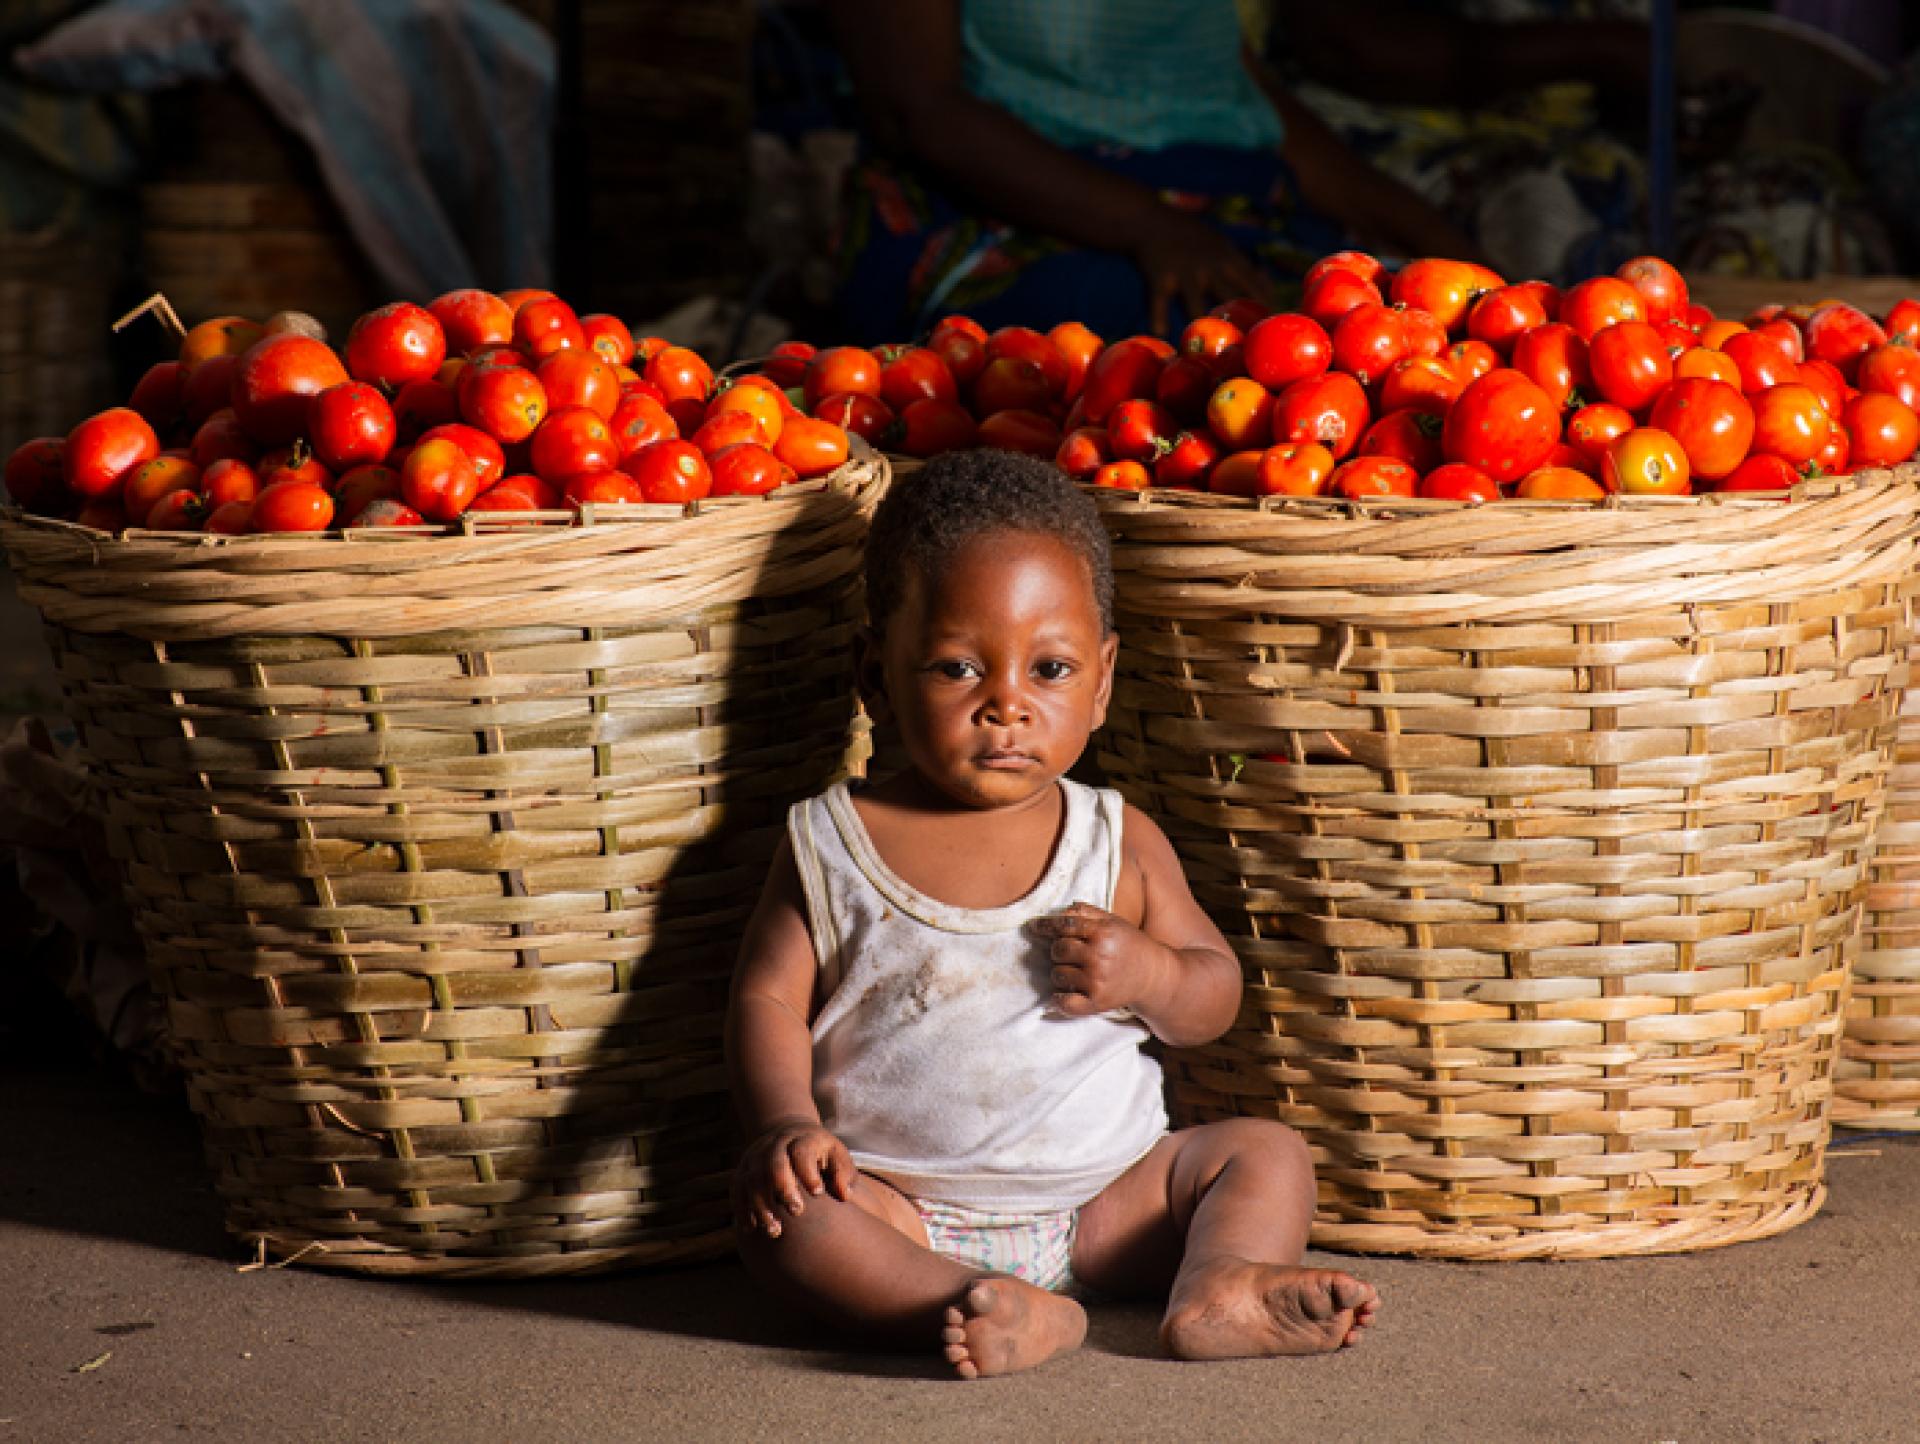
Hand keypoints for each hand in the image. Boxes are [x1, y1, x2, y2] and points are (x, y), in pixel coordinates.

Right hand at [732, 1118, 854, 1238]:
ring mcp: (756, 1156)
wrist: (789, 1132)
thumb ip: (844, 1173)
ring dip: (761, 1206)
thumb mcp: (837, 1155)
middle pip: (774, 1164)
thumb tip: (845, 1195)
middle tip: (797, 1212)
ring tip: (775, 1231)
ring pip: (752, 1179)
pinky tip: (751, 1228)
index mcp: (803, 1139)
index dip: (808, 1172)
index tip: (818, 1192)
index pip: (802, 1152)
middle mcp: (776, 1144)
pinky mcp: (743, 1169)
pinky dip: (742, 1208)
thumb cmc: (820, 1153)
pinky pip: (737, 1188)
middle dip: (784, 1189)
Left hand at [1029, 901, 1170, 1017]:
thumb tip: (1056, 913)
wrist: (1154, 975)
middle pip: (1057, 950)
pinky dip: (1058, 1000)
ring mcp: (1097, 981)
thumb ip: (1085, 912)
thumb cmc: (1128, 944)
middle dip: (1059, 950)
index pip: (1063, 925)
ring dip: (1060, 973)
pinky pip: (1065, 1003)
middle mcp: (1099, 956)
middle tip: (1071, 953)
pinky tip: (1061, 994)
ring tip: (1075, 971)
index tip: (1033, 927)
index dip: (1045, 926)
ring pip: (1057, 975)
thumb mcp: (1112, 921)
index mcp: (1103, 932)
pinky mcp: (1097, 1002)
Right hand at [1125, 205, 1269, 337]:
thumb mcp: (1221, 244)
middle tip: (1247, 348)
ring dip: (1201, 326)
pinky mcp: (1159, 277)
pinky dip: (1159, 319)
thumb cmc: (1190, 237)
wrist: (1151, 220)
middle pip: (1232, 299)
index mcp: (1229, 258)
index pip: (1255, 286)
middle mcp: (1211, 266)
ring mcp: (1185, 272)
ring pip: (1196, 306)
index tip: (1270, 330)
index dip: (1265, 309)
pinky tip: (1162, 334)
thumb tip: (1265, 282)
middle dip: (1240, 325)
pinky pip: (1159, 303)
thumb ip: (1240, 266)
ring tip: (1206, 349)